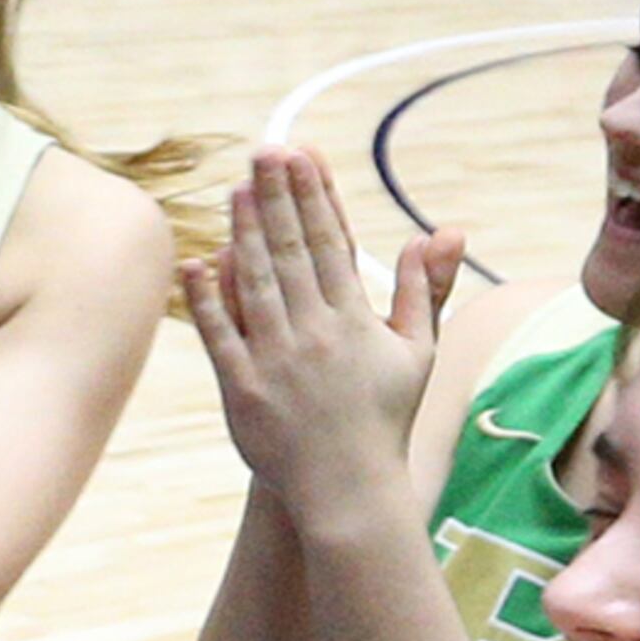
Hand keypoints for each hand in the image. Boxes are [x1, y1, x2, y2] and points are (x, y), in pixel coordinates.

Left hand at [178, 142, 460, 521]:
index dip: (315, 196)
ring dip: (244, 235)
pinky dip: (206, 299)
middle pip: (292, 253)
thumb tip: (444, 230)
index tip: (303, 154)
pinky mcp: (243, 390)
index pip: (333, 244)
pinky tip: (195, 261)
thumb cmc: (383, 417)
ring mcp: (276, 361)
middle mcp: (316, 335)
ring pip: (256, 285)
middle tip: (264, 150)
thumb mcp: (416, 352)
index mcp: (356, 322)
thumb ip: (423, 288)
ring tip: (235, 189)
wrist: (349, 490)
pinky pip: (220, 336)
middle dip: (277, 198)